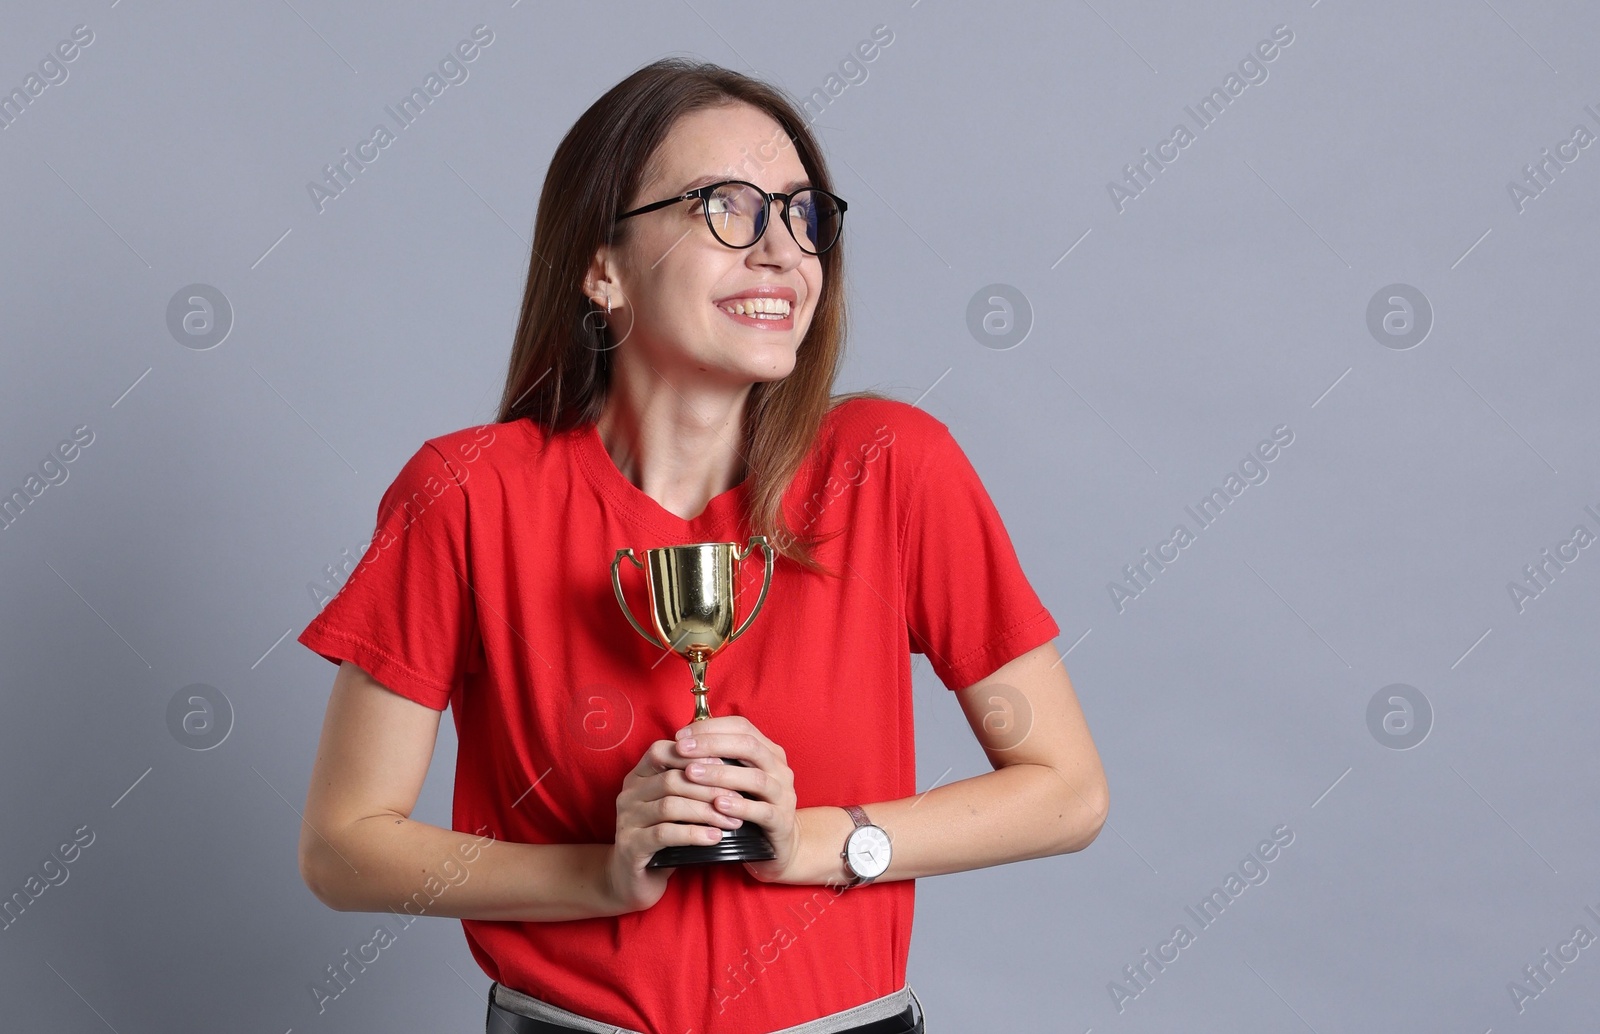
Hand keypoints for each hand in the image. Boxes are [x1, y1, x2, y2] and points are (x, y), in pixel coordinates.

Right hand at [605, 737, 748, 913]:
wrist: (634, 880)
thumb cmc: (663, 838)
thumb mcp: (675, 807)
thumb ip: (690, 786)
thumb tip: (731, 769)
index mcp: (638, 777)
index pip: (662, 752)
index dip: (694, 756)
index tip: (725, 765)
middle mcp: (629, 794)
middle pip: (671, 780)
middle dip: (709, 788)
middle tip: (739, 799)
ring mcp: (626, 819)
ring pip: (670, 806)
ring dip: (706, 812)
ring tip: (732, 821)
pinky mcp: (630, 845)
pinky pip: (665, 834)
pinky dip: (693, 834)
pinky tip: (715, 837)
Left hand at [674, 715, 800, 883]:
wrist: (780, 845)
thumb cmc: (749, 805)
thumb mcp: (736, 777)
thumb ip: (717, 758)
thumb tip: (681, 741)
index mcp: (768, 751)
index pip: (741, 727)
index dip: (710, 728)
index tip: (680, 736)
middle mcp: (779, 768)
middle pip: (748, 746)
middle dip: (711, 745)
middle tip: (681, 750)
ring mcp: (783, 794)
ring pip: (755, 778)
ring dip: (720, 774)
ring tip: (691, 774)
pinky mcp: (782, 821)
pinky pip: (761, 811)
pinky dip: (739, 807)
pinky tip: (717, 804)